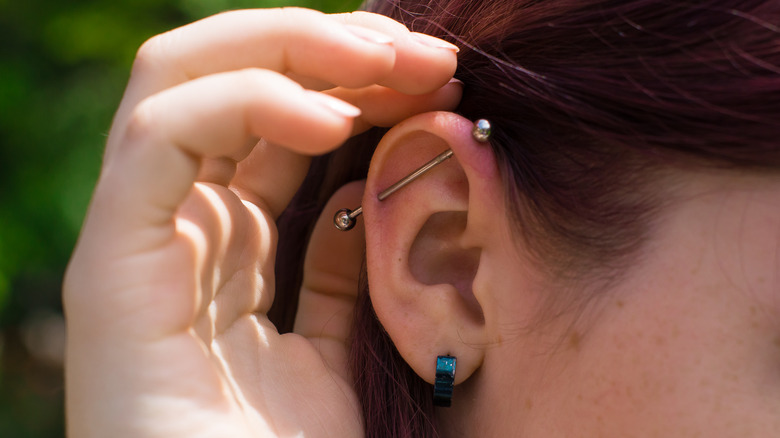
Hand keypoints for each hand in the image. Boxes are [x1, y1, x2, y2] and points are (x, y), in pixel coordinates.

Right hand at [63, 8, 459, 436]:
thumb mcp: (338, 347)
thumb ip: (341, 267)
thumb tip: (373, 181)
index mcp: (226, 247)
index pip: (275, 121)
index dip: (352, 80)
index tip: (436, 74)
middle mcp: (177, 232)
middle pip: (229, 82)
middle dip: (328, 47)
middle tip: (422, 50)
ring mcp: (138, 244)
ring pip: (184, 83)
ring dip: (295, 49)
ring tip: (390, 59)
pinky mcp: (112, 271)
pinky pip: (162, 144)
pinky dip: (245, 105)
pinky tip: (333, 121)